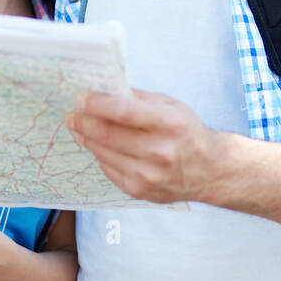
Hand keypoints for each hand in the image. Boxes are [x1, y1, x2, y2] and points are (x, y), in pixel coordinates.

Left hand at [64, 89, 215, 203]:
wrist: (208, 171)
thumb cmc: (186, 132)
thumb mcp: (171, 106)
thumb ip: (138, 98)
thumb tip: (103, 90)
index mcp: (170, 124)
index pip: (123, 111)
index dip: (96, 104)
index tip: (80, 99)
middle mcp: (160, 151)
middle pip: (107, 134)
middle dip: (83, 122)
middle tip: (72, 115)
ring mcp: (149, 175)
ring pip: (103, 153)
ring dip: (87, 138)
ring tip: (80, 128)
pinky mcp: (139, 190)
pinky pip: (108, 168)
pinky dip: (100, 155)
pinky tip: (100, 146)